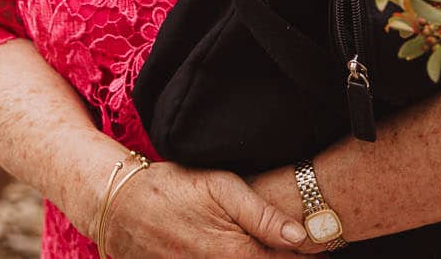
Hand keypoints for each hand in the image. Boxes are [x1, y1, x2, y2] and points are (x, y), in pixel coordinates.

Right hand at [102, 162, 311, 258]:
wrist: (119, 205)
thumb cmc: (172, 189)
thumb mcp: (220, 187)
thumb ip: (261, 215)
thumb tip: (301, 237)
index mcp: (235, 255)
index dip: (307, 257)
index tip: (321, 247)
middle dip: (282, 258)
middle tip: (297, 248)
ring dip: (259, 258)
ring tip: (264, 246)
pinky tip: (232, 249)